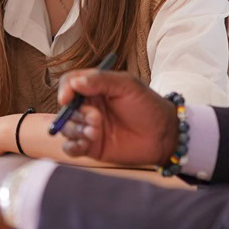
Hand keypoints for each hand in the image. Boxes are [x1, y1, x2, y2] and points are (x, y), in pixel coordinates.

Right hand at [54, 69, 175, 165]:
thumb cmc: (148, 106)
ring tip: (95, 133)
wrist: (163, 135)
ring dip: (76, 130)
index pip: (69, 83)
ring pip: (66, 128)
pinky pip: (70, 148)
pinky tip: (84, 145)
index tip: (66, 98)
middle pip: (65, 108)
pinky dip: (71, 146)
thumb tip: (74, 83)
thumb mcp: (127, 85)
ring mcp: (89, 127)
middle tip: (95, 119)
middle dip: (76, 114)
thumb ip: (100, 80)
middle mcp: (89, 106)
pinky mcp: (91, 147)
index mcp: (95, 88)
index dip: (64, 89)